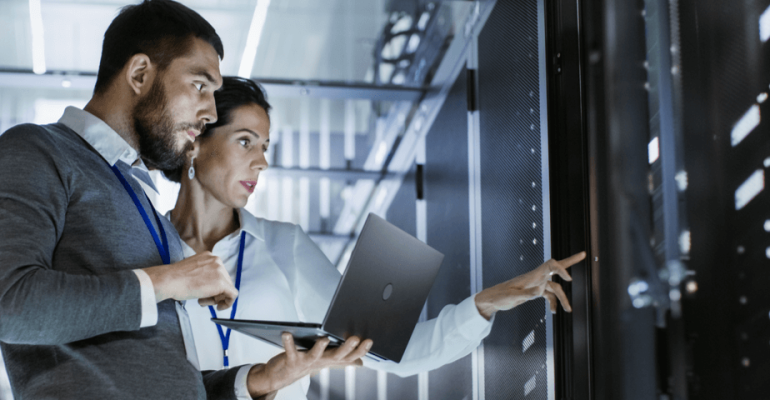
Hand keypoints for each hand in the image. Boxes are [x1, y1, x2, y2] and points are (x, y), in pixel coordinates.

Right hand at [141, 252, 237, 309]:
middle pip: (224, 280)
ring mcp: (221, 271)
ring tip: (202, 301)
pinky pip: (233, 295)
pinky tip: (218, 307)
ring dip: (217, 298)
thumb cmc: (175, 278)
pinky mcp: (222, 283)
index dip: (212, 286)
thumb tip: (209, 285)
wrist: (169, 280)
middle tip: (203, 299)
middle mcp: (217, 261)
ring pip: (227, 288)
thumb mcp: (192, 270)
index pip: (218, 273)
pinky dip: (228, 303)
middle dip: (215, 292)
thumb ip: (203, 274)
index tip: (205, 292)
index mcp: (209, 256)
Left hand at [246, 333, 372, 396]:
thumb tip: (360, 362)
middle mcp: (320, 362)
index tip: (369, 341)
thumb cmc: (305, 364)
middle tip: (355, 338)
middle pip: (336, 356)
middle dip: (346, 348)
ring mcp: (306, 362)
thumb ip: (343, 360)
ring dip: (320, 348)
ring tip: (324, 338)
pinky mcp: (291, 360)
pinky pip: (290, 351)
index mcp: (330, 360)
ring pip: (315, 356)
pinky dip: (288, 342)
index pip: (349, 356)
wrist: (282, 376)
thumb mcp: (326, 361)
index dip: (360, 350)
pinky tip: (286, 333)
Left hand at [474, 251, 585, 318]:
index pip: (550, 265)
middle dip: (570, 262)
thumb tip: (539, 292)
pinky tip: (553, 311)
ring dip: (563, 298)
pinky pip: (548, 295)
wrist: (492, 299)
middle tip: (583, 254)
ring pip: (555, 288)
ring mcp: (536, 284)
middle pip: (556, 267)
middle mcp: (536, 277)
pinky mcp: (534, 291)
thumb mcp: (512, 297)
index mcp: (532, 276)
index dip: (561, 269)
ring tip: (568, 310)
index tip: (568, 279)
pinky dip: (553, 303)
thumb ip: (526, 294)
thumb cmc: (500, 296)